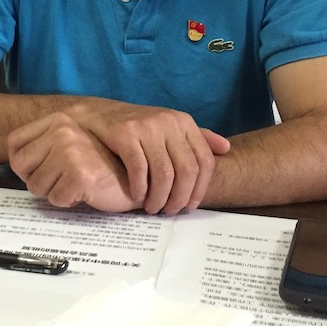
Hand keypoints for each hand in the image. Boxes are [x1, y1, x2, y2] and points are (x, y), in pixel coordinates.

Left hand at [8, 112, 142, 212]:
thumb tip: (14, 162)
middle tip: (63, 179)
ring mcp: (71, 151)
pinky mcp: (79, 175)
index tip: (45, 169)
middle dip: (39, 180)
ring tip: (77, 183)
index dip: (24, 164)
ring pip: (36, 186)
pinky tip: (85, 191)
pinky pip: (54, 199)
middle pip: (20, 167)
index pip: (14, 144)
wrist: (137, 175)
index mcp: (58, 119)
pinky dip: (68, 201)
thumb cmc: (101, 163)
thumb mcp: (69, 143)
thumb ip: (44, 144)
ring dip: (55, 192)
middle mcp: (63, 130)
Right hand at [68, 101, 229, 214]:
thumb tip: (226, 149)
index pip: (204, 161)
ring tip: (153, 208)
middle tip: (170, 211)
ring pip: (164, 174)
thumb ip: (198, 138)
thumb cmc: (139, 127)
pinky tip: (137, 196)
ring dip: (159, 198)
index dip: (200, 188)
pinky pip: (139, 170)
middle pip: (186, 170)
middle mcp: (169, 122)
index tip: (190, 206)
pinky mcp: (126, 134)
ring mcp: (147, 127)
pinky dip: (140, 189)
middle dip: (180, 197)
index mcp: (184, 122)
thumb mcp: (170, 128)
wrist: (100, 114)